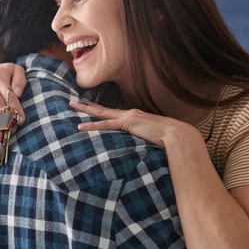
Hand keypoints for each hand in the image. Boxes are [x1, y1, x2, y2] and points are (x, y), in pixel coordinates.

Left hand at [70, 100, 196, 148]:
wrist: (176, 135)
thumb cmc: (167, 139)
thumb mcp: (151, 138)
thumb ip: (142, 139)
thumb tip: (139, 146)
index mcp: (134, 117)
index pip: (113, 112)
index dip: (99, 109)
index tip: (88, 105)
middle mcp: (129, 113)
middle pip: (103, 109)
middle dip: (86, 105)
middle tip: (72, 101)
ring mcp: (128, 116)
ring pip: (101, 112)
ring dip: (85, 110)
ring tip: (71, 106)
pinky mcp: (128, 123)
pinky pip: (106, 124)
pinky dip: (93, 126)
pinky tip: (81, 127)